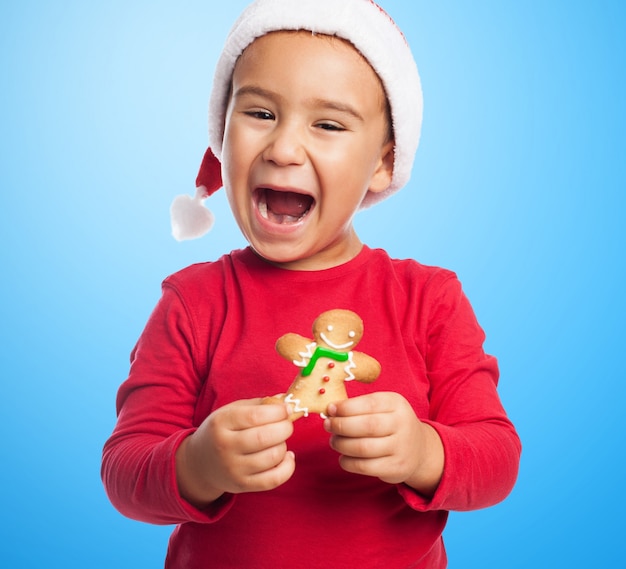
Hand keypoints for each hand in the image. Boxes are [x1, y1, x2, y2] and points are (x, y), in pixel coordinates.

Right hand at [176, 398, 294, 506]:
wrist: (199, 463)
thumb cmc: (222, 431)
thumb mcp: (231, 411)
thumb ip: (258, 404)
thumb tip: (286, 401)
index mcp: (221, 423)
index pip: (255, 416)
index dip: (277, 411)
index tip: (286, 408)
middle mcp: (225, 447)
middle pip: (264, 437)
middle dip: (285, 427)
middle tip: (286, 424)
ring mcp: (234, 469)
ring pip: (272, 457)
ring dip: (283, 445)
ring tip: (279, 440)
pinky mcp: (243, 485)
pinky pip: (274, 479)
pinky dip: (288, 467)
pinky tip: (287, 456)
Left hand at [323, 392, 443, 495]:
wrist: (418, 449)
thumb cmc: (390, 423)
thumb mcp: (382, 407)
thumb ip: (358, 407)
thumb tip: (330, 411)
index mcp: (396, 403)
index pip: (368, 404)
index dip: (345, 408)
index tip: (330, 410)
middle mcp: (402, 424)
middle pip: (366, 426)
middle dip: (340, 426)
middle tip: (327, 426)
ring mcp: (401, 448)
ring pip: (363, 448)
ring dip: (341, 445)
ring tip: (334, 441)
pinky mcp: (396, 468)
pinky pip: (365, 466)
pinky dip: (348, 462)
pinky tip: (343, 457)